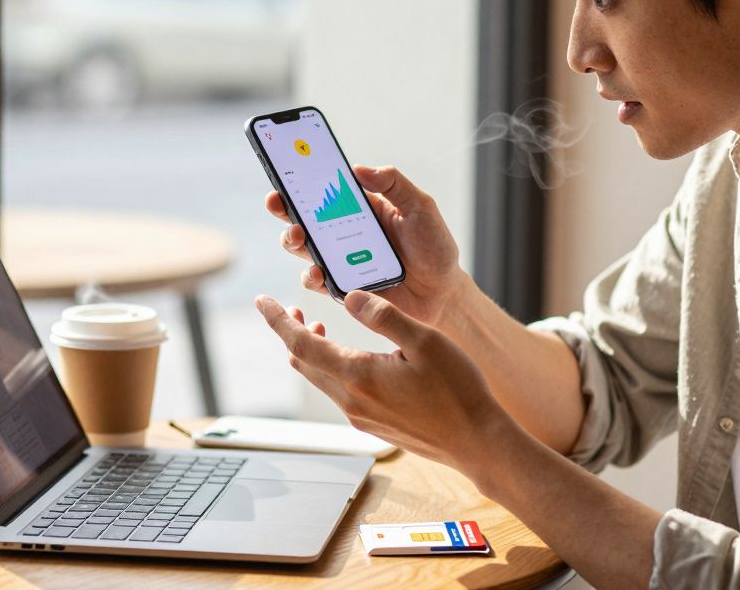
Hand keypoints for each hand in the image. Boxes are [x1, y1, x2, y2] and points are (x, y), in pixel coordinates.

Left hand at [254, 290, 509, 471]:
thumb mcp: (425, 341)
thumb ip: (384, 316)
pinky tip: (352, 358)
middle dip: (292, 333)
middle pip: (304, 363)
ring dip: (313, 352)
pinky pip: (339, 393)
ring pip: (320, 379)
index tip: (262, 301)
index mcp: (358, 375)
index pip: (302, 344)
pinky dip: (331, 369)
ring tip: (318, 327)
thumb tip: (351, 296)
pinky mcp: (373, 425)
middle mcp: (352, 400)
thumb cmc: (458, 390)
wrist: (477, 442)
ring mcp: (361, 417)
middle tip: (291, 309)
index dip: (278, 320)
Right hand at [265, 165, 467, 327]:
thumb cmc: (434, 247)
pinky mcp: (342, 286)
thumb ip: (394, 183)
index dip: (302, 178)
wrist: (442, 294)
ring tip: (298, 237)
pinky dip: (312, 276)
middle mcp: (345, 231)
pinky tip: (318, 272)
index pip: (326, 188)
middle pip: (304, 216)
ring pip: (303, 247)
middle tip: (279, 203)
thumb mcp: (420, 206)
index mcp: (361, 207)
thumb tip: (358, 168)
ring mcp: (341, 259)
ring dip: (292, 240)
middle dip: (285, 208)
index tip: (285, 167)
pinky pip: (318, 281)